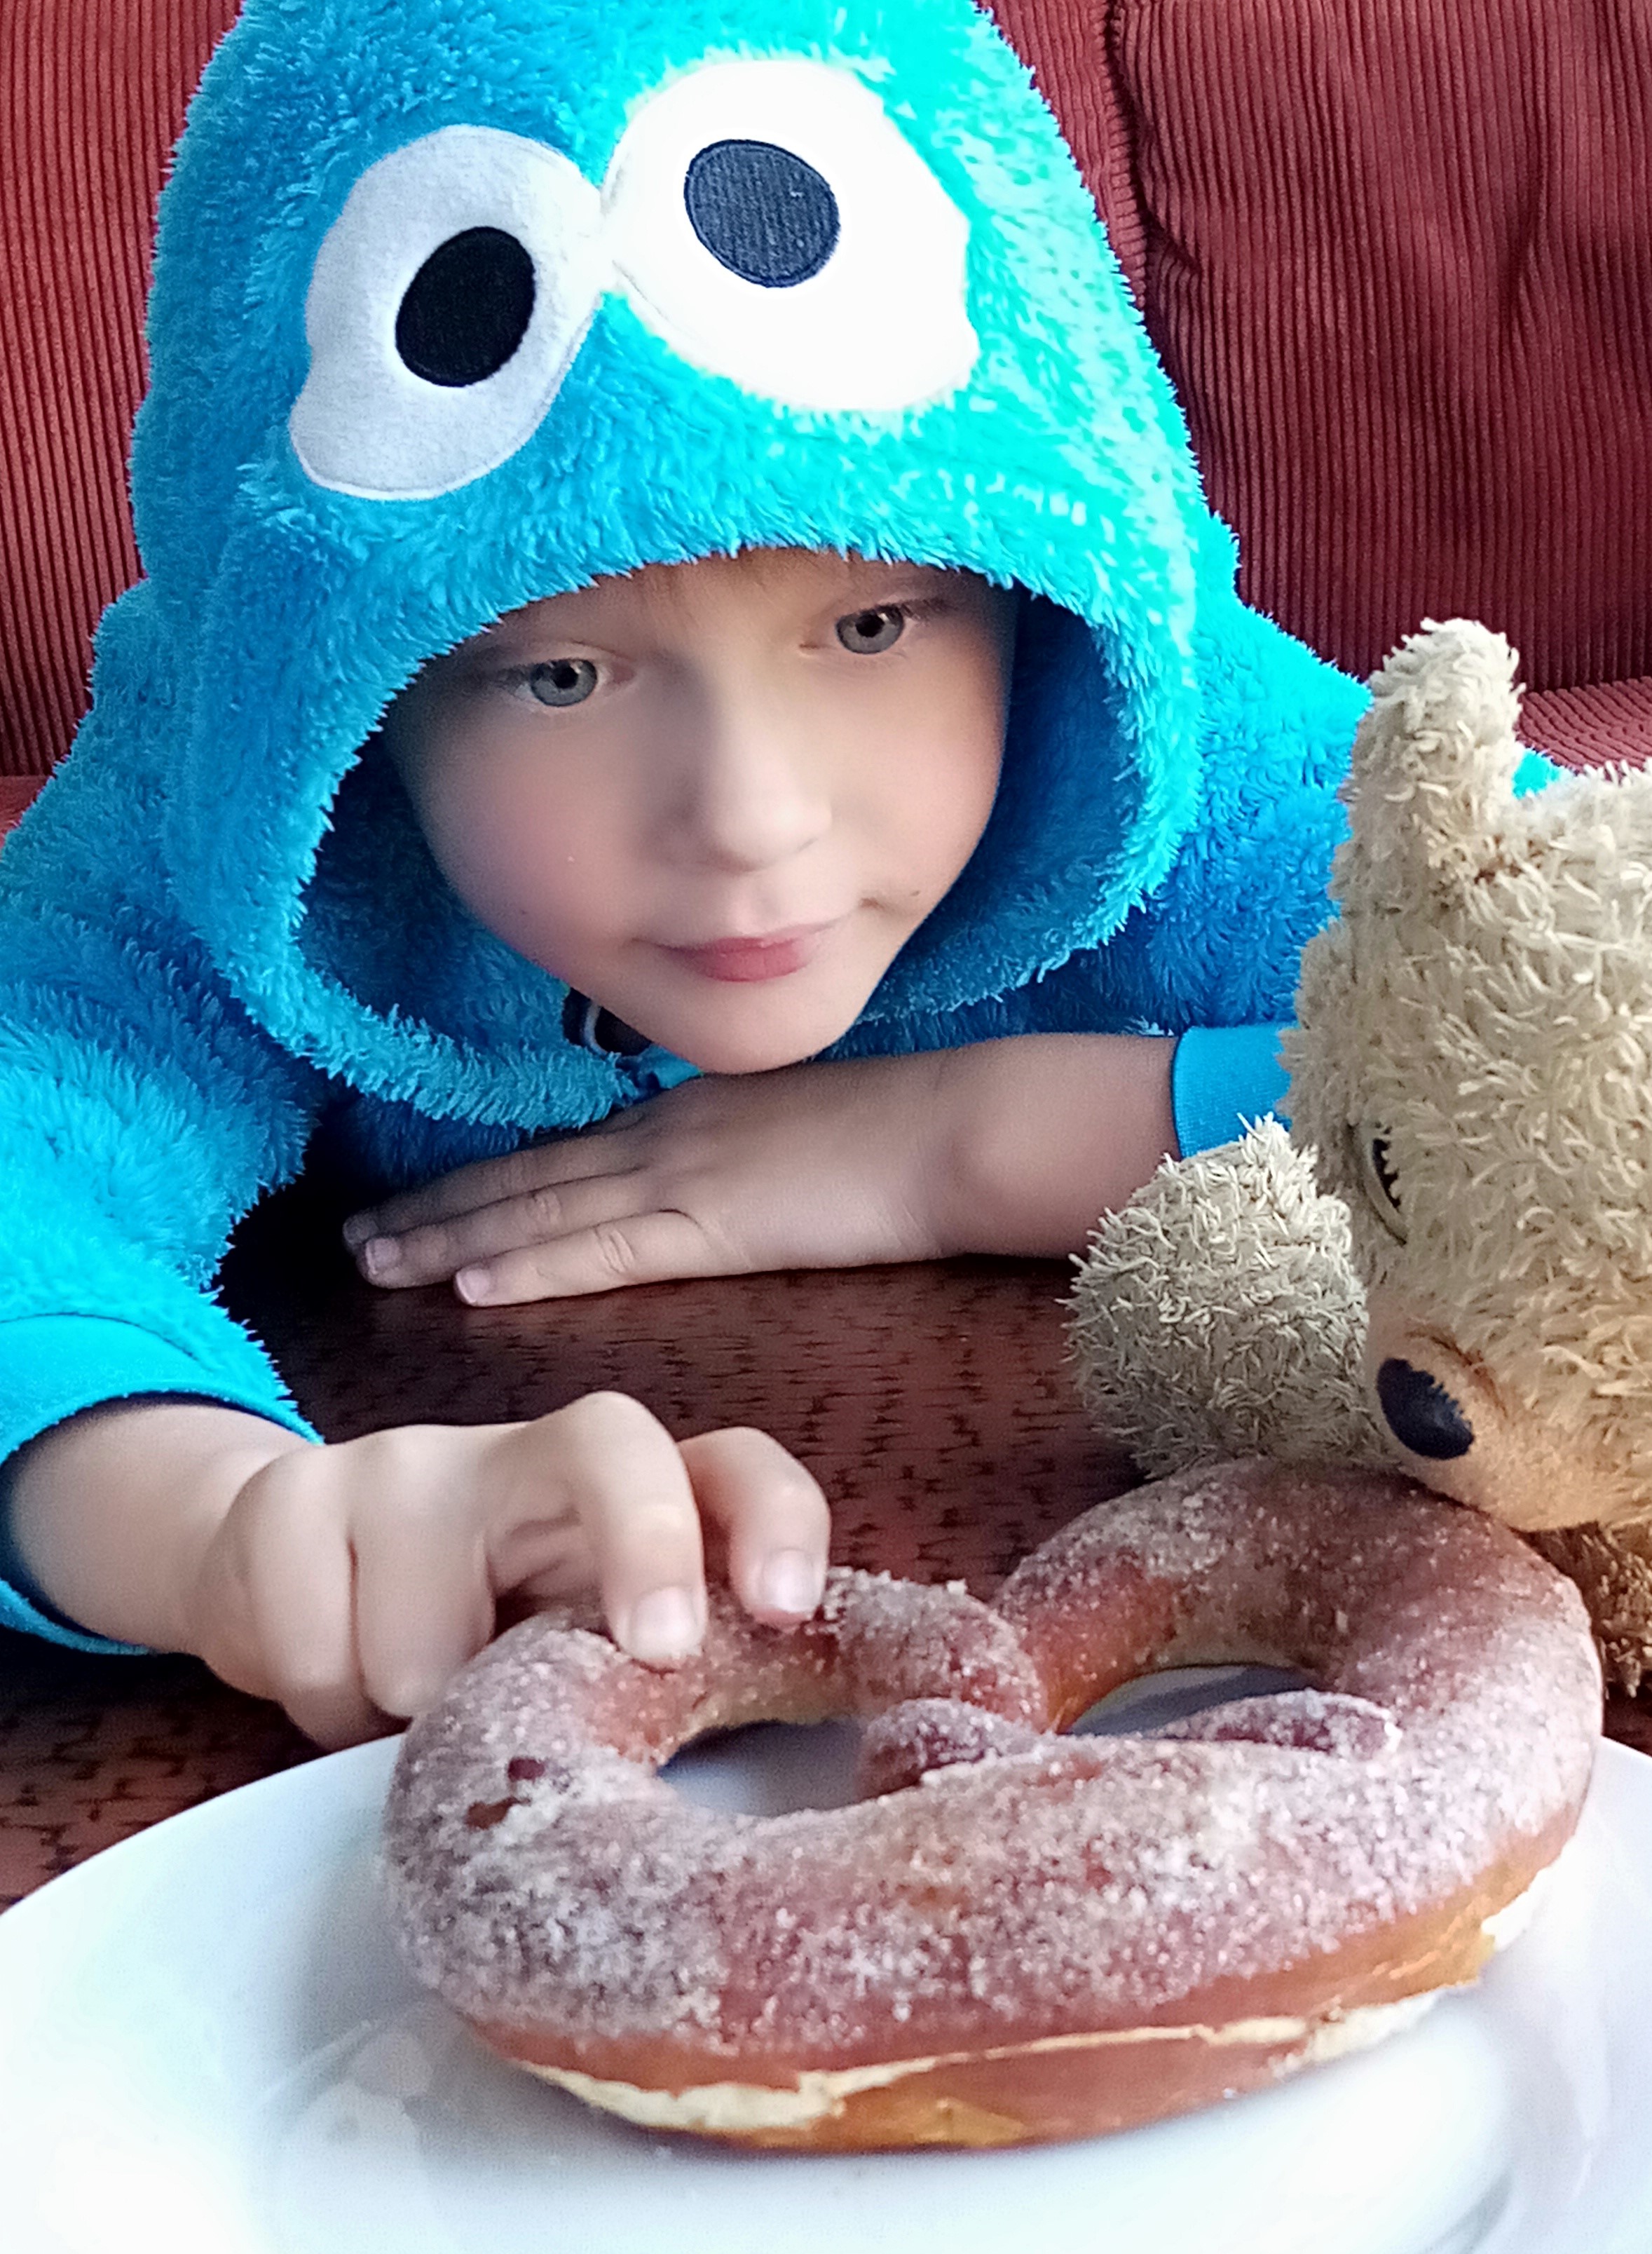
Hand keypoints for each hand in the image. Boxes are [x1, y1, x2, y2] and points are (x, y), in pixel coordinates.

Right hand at [9, 1397, 828, 1748]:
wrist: (283, 1581)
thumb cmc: (465, 1645)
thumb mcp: (564, 1667)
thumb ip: (637, 1694)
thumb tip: (715, 1827)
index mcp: (625, 1503)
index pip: (728, 1465)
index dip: (775, 1516)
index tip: (785, 1606)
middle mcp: (527, 1460)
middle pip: (612, 1443)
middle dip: (648, 1541)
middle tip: (654, 1654)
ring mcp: (408, 1463)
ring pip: (432, 1627)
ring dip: (416, 1709)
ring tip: (406, 1704)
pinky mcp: (296, 1494)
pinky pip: (317, 1648)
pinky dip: (322, 1702)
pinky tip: (330, 1679)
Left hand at [344, 1035, 1177, 1303]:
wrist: (969, 1126)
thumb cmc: (918, 1136)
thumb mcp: (817, 1140)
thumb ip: (759, 1164)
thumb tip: (737, 1193)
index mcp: (695, 1115)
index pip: (568, 1155)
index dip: (489, 1182)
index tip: (423, 1203)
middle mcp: (669, 1134)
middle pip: (531, 1177)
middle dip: (439, 1210)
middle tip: (358, 1239)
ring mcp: (685, 1175)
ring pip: (542, 1210)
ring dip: (452, 1238)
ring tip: (376, 1263)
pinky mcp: (713, 1223)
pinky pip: (601, 1249)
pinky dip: (529, 1265)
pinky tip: (468, 1284)